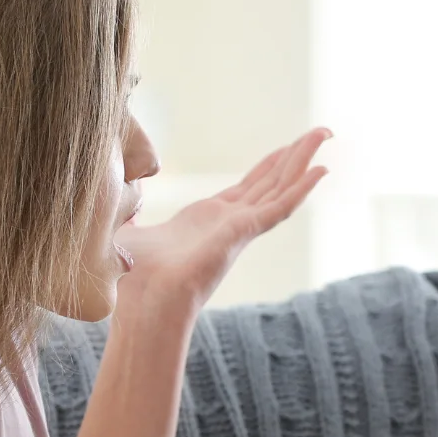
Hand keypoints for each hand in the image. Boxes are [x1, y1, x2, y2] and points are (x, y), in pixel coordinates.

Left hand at [114, 129, 329, 311]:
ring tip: (325, 135)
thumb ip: (127, 216)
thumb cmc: (134, 279)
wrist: (145, 303)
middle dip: (294, 155)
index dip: (268, 166)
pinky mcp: (244, 233)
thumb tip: (112, 204)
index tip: (286, 148)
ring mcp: (241, 228)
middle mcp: (230, 223)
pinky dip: (301, 188)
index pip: (248, 187)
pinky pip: (280, 207)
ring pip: (280, 187)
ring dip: (303, 160)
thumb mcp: (127, 234)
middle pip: (271, 181)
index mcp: (208, 220)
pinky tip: (321, 170)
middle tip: (320, 133)